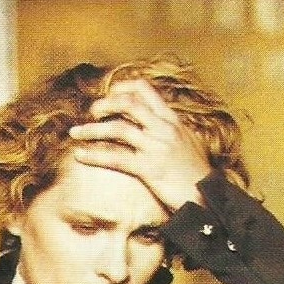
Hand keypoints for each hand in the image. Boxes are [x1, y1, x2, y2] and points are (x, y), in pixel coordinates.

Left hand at [67, 78, 209, 214]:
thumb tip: (164, 126)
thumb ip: (175, 131)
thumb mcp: (191, 143)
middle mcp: (163, 127)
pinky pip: (116, 157)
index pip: (144, 89)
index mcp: (172, 119)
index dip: (122, 87)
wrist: (209, 196)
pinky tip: (80, 156)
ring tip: (75, 133)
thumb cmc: (199, 175)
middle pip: (128, 102)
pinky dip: (94, 155)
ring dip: (91, 129)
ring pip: (117, 127)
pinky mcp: (149, 168)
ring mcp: (156, 146)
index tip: (109, 94)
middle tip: (91, 112)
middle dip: (104, 104)